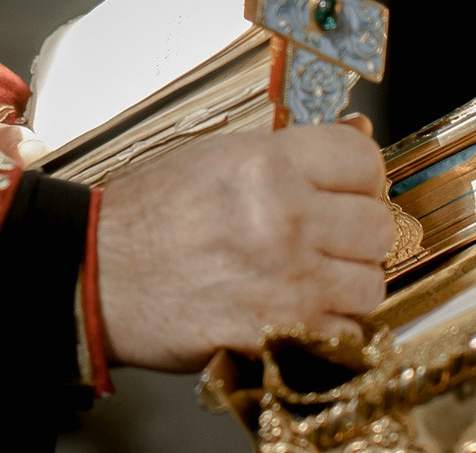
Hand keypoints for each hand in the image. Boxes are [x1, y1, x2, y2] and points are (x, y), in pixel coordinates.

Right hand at [95, 115, 392, 369]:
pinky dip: (330, 329)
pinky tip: (300, 313)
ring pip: (370, 284)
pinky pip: (347, 334)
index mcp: (268, 164)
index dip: (360, 176)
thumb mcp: (215, 157)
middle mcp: (285, 217)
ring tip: (311, 279)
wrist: (98, 275)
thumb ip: (287, 155)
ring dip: (347, 285)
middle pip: (377, 225)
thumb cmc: (147, 217)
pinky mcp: (281, 332)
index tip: (348, 189)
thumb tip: (353, 140)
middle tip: (328, 238)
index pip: (364, 158)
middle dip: (356, 234)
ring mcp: (288, 280)